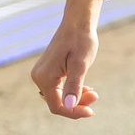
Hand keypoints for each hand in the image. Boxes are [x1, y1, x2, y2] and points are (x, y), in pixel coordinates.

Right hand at [30, 0, 103, 118]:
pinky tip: (85, 87)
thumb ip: (74, 85)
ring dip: (76, 98)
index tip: (91, 111)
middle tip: (96, 95)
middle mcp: (39, 77)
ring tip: (92, 91)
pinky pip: (58, 88)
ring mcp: (42, 74)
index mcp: (44, 77)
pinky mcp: (48, 71)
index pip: (57, 106)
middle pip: (57, 102)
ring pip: (58, 96)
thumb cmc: (81, 40)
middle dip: (77, 103)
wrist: (77, 22)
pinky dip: (72, 90)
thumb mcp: (81, 64)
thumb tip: (69, 105)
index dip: (73, 112)